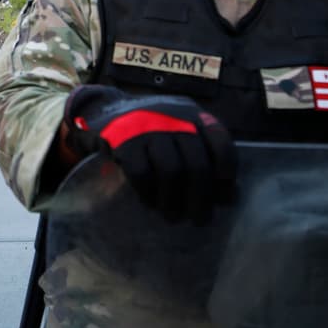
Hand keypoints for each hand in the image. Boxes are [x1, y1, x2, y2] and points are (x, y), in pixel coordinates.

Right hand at [62, 85, 235, 224]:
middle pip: (197, 164)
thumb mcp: (177, 123)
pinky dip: (148, 193)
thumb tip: (226, 193)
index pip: (220, 142)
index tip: (224, 196)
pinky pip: (142, 173)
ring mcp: (148, 128)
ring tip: (173, 217)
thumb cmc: (148, 125)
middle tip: (199, 219)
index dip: (227, 172)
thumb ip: (199, 148)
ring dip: (174, 201)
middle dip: (201, 198)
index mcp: (192, 114)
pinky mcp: (124, 140)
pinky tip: (149, 203)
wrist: (101, 108)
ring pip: (172, 171)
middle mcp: (174, 118)